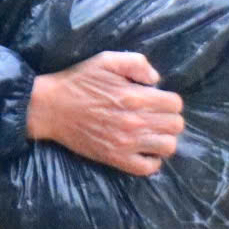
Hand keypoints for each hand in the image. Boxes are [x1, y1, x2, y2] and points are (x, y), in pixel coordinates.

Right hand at [26, 51, 184, 176]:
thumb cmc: (79, 81)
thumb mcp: (107, 60)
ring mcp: (126, 144)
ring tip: (152, 132)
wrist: (51, 108)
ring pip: (168, 147)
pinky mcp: (116, 159)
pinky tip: (144, 149)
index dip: (169, 100)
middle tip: (155, 115)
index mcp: (135, 97)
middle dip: (169, 118)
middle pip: (176, 126)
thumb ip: (137, 63)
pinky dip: (152, 160)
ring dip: (164, 138)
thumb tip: (156, 80)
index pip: (175, 104)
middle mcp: (135, 122)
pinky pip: (148, 168)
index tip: (158, 99)